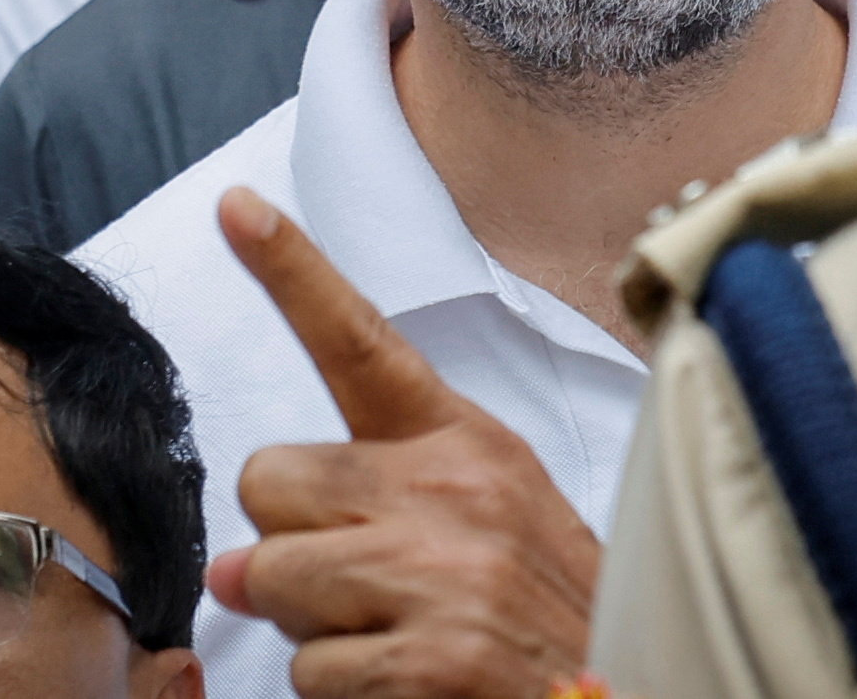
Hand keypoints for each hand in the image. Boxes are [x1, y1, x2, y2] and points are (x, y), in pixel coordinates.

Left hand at [207, 191, 599, 698]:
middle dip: (287, 541)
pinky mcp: (433, 658)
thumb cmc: (549, 614)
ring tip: (398, 638)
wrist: (624, 696)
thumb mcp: (484, 522)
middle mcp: (452, 491)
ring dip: (312, 627)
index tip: (236, 207)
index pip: (361, 340)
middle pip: (272, 480)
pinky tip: (410, 687)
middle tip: (364, 584)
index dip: (290, 269)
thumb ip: (361, 513)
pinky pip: (310, 672)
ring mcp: (443, 574)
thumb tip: (231, 569)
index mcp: (466, 440)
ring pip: (274, 579)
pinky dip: (345, 694)